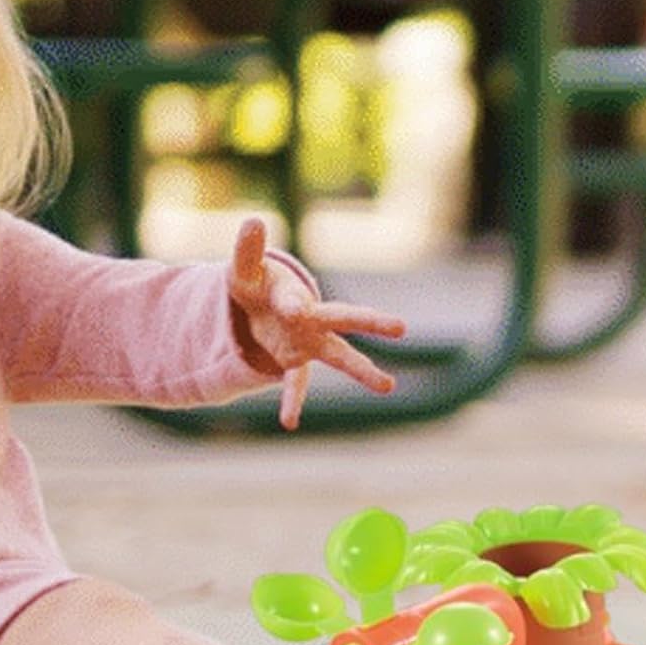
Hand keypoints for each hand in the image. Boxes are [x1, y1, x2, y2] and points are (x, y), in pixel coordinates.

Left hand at [227, 217, 405, 429]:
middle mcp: (311, 319)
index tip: (292, 311)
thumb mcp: (243, 269)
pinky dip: (293, 402)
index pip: (295, 301)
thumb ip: (247, 251)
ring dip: (363, 370)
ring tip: (389, 386)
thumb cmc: (254, 283)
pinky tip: (289, 423)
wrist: (254, 306)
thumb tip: (254, 221)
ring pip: (340, 356)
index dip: (292, 305)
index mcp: (294, 295)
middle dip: (371, 321)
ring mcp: (308, 343)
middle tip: (401, 327)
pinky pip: (298, 385)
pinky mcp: (296, 362)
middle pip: (345, 319)